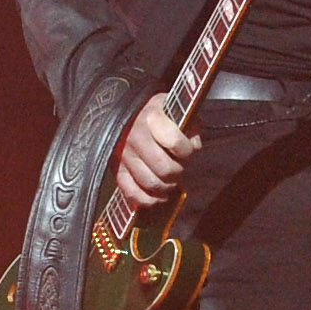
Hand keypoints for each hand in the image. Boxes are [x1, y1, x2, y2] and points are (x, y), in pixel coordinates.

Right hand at [115, 95, 199, 210]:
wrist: (131, 113)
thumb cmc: (160, 113)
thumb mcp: (177, 110)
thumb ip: (191, 126)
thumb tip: (194, 147)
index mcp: (152, 118)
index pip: (174, 142)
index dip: (187, 150)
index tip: (188, 149)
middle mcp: (135, 136)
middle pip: (165, 169)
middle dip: (178, 172)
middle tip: (179, 166)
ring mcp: (124, 155)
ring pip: (151, 184)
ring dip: (167, 186)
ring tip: (170, 179)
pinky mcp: (116, 170)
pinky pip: (133, 194)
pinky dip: (149, 200)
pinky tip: (159, 195)